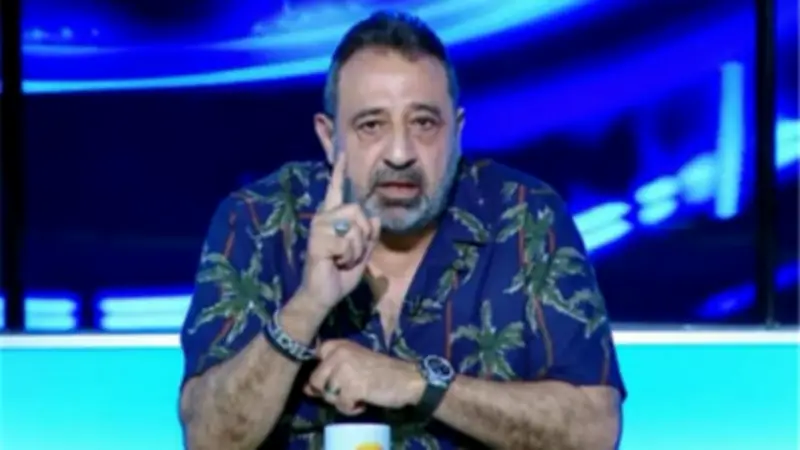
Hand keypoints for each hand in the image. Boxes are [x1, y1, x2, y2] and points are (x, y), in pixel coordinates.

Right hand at [297, 152, 380, 311]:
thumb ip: (369, 236)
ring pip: (355, 226)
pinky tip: (336, 263)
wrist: (322, 295)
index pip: (336, 190)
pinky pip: (348, 242)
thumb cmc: (339, 274)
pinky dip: (349, 257)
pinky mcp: (318, 240)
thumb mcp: (361, 254)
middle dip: (364, 234)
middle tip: (351, 253)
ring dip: (356, 248)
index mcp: (333, 218)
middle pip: (357, 210)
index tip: (342, 153)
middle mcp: (323, 218)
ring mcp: (319, 227)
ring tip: (342, 259)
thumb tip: (375, 216)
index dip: (339, 172)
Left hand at [304, 340, 424, 415]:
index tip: (335, 378)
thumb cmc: (380, 371)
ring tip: (358, 395)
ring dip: (342, 401)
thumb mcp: (353, 363)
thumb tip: (306, 388)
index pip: (314, 357)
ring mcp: (345, 369)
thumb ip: (330, 371)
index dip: (321, 373)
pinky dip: (351, 408)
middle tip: (349, 390)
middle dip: (329, 391)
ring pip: (327, 395)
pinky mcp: (353, 386)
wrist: (407, 379)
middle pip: (315, 381)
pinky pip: (341, 405)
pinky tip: (363, 402)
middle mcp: (339, 353)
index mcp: (339, 344)